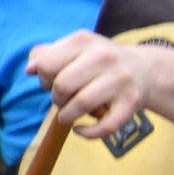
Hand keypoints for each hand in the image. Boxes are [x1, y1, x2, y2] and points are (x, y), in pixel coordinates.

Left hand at [27, 30, 150, 139]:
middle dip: (56, 98)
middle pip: (62, 85)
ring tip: (69, 116)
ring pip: (80, 105)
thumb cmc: (100, 62)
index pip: (46, 64)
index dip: (43, 79)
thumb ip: (48, 55)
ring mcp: (119, 80)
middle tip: (64, 100)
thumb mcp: (76, 49)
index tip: (53, 83)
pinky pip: (105, 126)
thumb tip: (29, 69)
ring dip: (67, 117)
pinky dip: (87, 133)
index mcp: (83, 40)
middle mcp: (103, 56)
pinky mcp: (130, 103)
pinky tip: (81, 130)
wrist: (144, 70)